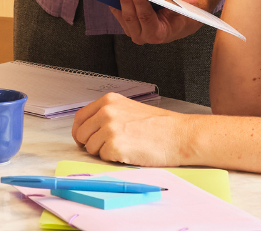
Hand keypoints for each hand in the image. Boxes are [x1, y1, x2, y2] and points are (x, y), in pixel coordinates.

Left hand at [71, 93, 197, 166]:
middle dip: (91, 143)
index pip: (80, 117)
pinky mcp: (115, 146)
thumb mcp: (129, 109)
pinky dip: (114, 159)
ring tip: (125, 147)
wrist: (179, 135)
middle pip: (81, 134)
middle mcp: (106, 112)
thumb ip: (108, 115)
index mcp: (109, 101)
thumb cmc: (160, 126)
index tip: (84, 138)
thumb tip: (90, 128)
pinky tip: (129, 152)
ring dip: (104, 152)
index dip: (80, 131)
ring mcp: (110, 129)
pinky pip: (103, 157)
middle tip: (108, 147)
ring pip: (91, 148)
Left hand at [110, 0, 206, 44]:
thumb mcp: (184, 8)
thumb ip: (185, 1)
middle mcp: (143, 37)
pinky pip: (118, 13)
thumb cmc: (179, 16)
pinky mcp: (127, 27)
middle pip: (131, 16)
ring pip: (123, 15)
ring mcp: (133, 33)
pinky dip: (116, 2)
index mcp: (158, 34)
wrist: (174, 24)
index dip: (140, 3)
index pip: (146, 17)